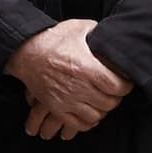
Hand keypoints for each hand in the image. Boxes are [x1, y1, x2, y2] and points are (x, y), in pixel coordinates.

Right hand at [10, 20, 126, 137]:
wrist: (26, 51)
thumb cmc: (53, 39)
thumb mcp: (80, 28)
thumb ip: (99, 33)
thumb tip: (113, 36)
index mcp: (86, 67)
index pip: (117, 86)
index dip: (125, 86)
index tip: (125, 83)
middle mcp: (77, 86)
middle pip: (108, 103)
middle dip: (115, 98)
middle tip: (114, 92)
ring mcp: (65, 99)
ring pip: (95, 116)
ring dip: (101, 110)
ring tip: (102, 101)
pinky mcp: (55, 107)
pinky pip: (77, 124)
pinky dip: (87, 122)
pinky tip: (89, 112)